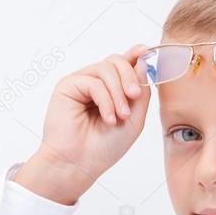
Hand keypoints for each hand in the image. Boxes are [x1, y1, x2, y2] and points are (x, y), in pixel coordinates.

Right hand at [12, 43, 152, 204]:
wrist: (80, 164)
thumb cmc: (104, 148)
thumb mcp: (134, 119)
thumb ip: (141, 92)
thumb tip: (142, 61)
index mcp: (111, 90)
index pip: (123, 64)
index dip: (135, 54)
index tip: (147, 50)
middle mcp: (95, 83)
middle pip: (116, 61)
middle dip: (130, 77)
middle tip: (134, 97)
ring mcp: (81, 83)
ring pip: (106, 68)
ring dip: (118, 93)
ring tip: (121, 116)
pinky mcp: (68, 86)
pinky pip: (93, 81)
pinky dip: (105, 100)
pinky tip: (108, 118)